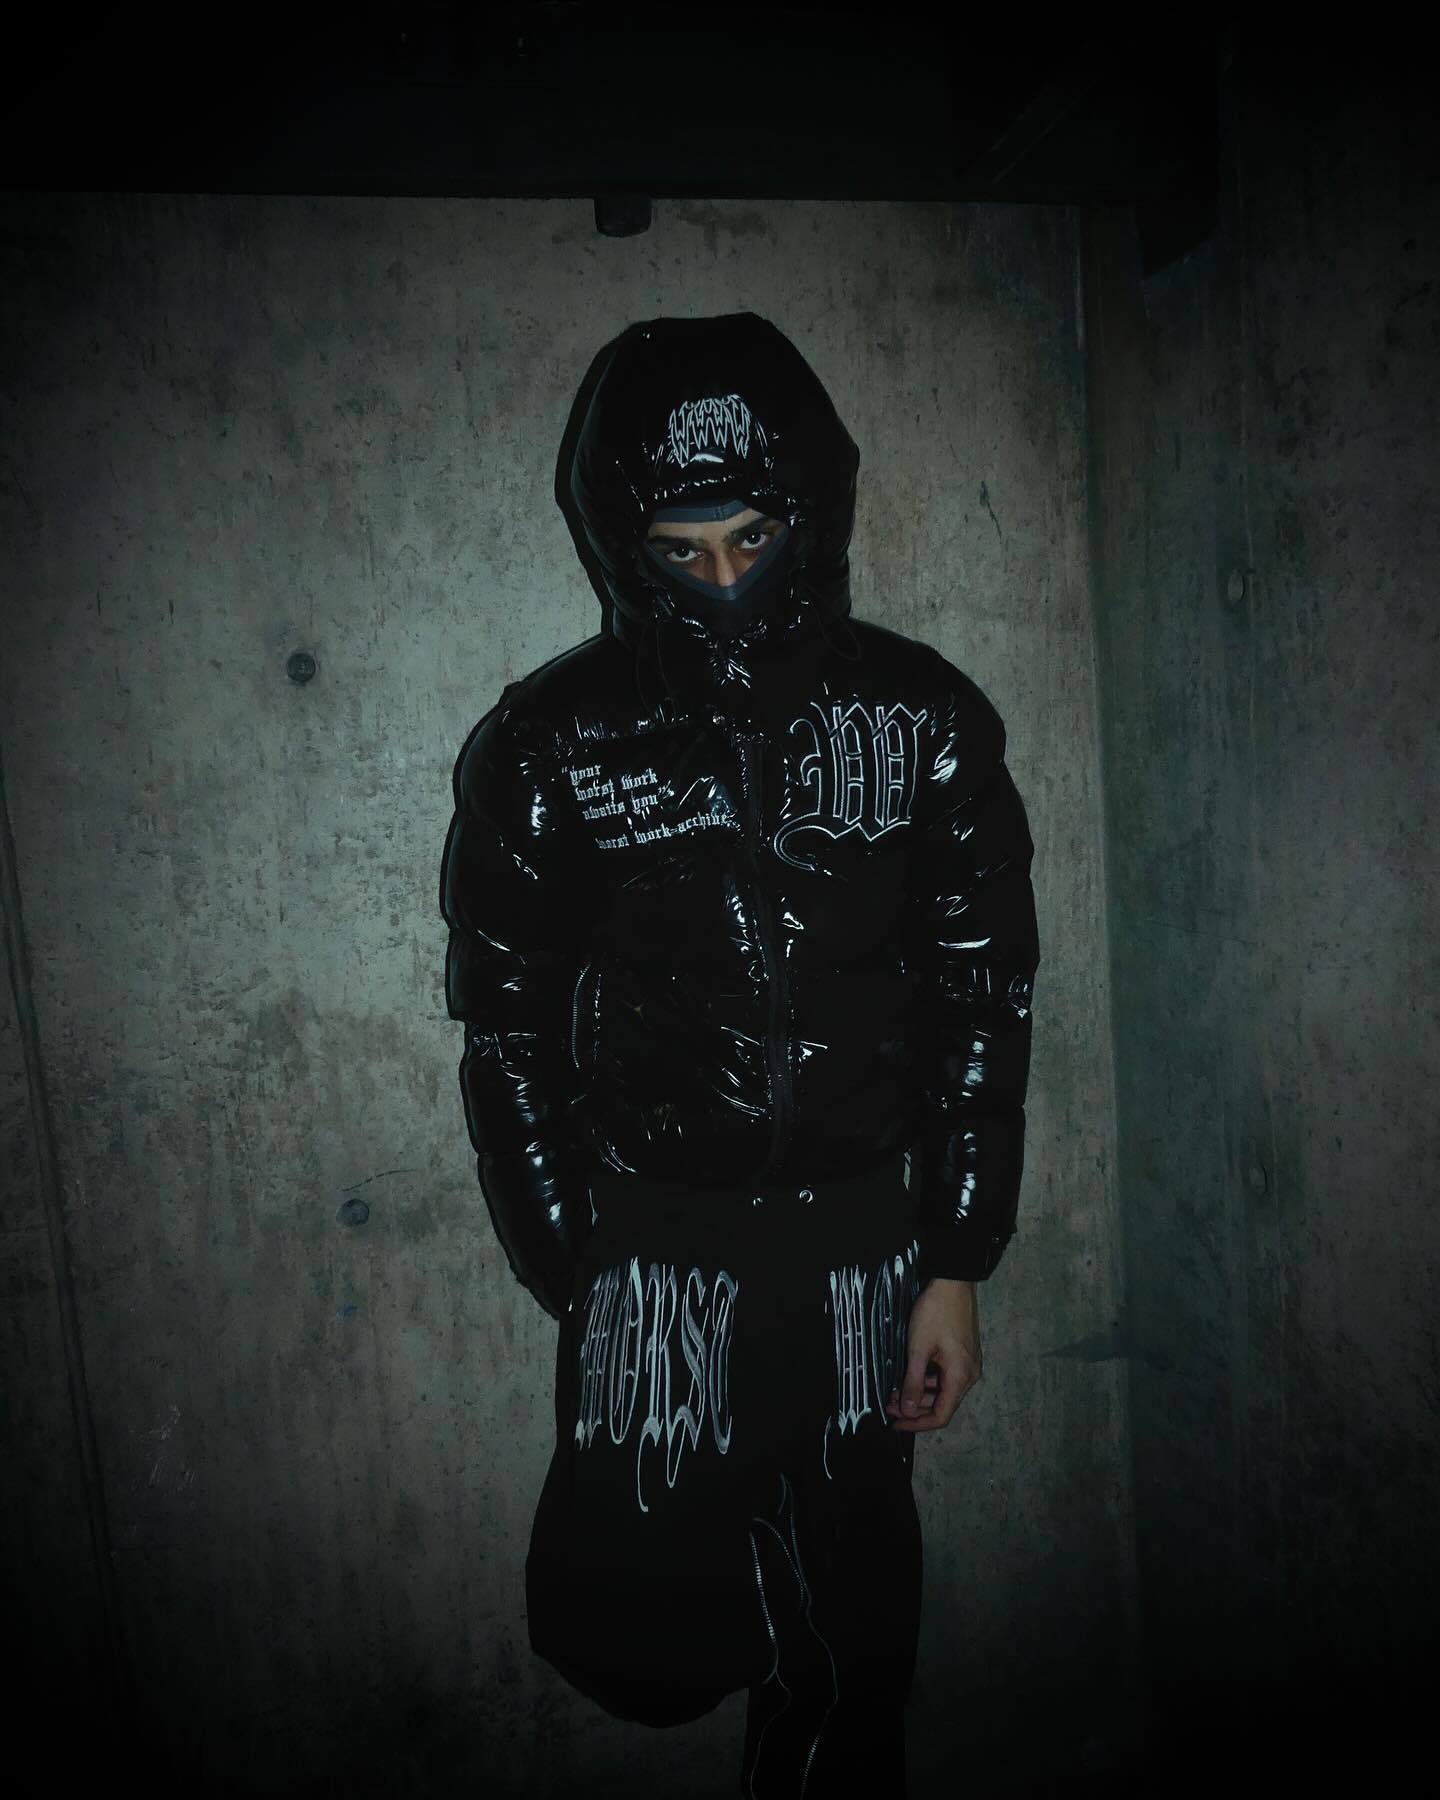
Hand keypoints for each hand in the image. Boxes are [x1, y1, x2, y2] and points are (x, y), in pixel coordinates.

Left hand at [886, 1277, 981, 1432]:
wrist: (953, 1282)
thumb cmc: (935, 1313)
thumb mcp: (918, 1349)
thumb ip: (912, 1382)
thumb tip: (907, 1411)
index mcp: (961, 1377)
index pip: (941, 1415)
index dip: (917, 1423)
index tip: (895, 1422)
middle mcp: (969, 1375)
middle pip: (942, 1404)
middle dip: (914, 1408)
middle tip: (889, 1403)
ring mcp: (969, 1364)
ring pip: (943, 1389)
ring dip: (919, 1393)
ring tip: (895, 1390)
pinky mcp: (964, 1353)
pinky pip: (946, 1376)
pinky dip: (928, 1379)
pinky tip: (910, 1374)